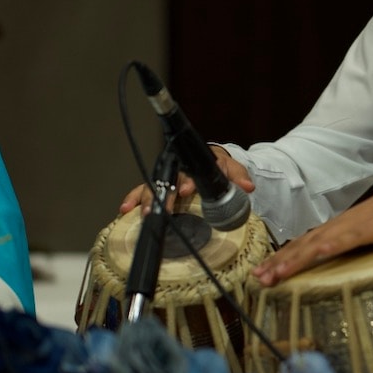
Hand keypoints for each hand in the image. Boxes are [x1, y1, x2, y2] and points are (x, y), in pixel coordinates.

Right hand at [119, 145, 254, 214]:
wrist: (210, 161)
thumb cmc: (220, 167)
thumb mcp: (232, 170)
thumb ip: (238, 177)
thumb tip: (248, 187)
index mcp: (196, 165)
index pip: (191, 174)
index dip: (187, 183)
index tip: (185, 191)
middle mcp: (179, 171)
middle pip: (168, 181)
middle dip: (163, 195)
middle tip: (160, 209)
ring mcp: (167, 178)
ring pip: (153, 186)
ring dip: (146, 199)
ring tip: (139, 212)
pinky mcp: (159, 186)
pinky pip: (142, 191)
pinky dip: (133, 199)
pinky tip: (124, 210)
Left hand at [252, 156, 372, 286]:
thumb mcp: (370, 235)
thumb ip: (352, 246)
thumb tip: (338, 262)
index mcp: (338, 229)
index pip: (304, 246)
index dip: (283, 260)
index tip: (263, 274)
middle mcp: (339, 226)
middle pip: (303, 246)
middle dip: (279, 263)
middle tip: (257, 280)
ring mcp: (352, 226)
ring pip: (316, 245)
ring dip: (294, 259)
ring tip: (275, 274)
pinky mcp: (368, 228)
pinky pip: (345, 239)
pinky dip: (328, 247)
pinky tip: (316, 255)